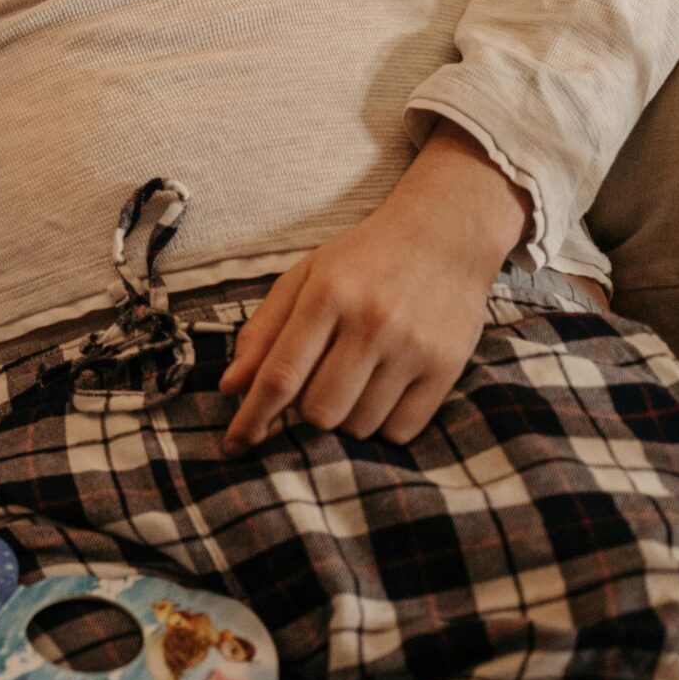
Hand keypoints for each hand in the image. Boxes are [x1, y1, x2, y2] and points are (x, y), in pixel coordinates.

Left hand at [218, 120, 528, 451]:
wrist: (445, 234)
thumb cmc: (364, 258)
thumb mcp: (305, 277)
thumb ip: (264, 330)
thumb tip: (230, 387)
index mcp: (326, 295)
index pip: (280, 375)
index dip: (253, 417)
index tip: (235, 446)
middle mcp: (370, 323)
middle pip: (320, 411)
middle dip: (307, 412)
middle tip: (316, 386)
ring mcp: (412, 347)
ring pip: (360, 425)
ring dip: (346, 419)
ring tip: (353, 382)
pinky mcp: (447, 367)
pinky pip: (402, 431)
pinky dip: (383, 425)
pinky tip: (382, 394)